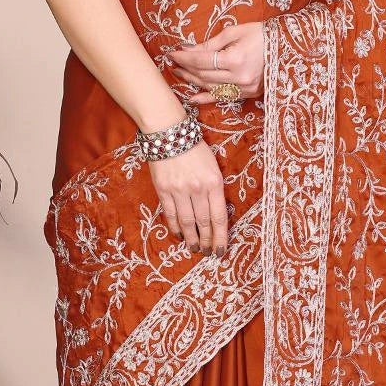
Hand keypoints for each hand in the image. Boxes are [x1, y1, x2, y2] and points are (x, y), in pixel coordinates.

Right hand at [148, 141, 228, 256]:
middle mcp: (197, 189)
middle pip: (204, 223)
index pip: (219, 217)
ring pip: (187, 222)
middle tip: (208, 253)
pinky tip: (180, 235)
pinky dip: (176, 227)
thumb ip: (215, 189)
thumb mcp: (213, 166)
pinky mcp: (163, 190)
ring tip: (195, 248)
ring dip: (192, 238)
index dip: (221, 237)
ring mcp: (179, 190)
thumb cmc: (195, 148)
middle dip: (208, 241)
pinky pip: (171, 214)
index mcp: (214, 182)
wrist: (169, 133)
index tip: (222, 250)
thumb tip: (215, 214)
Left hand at [167, 21, 265, 102]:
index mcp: (236, 59)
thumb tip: (188, 50)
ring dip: (192, 81)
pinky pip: (223, 98)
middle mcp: (239, 77)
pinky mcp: (248, 94)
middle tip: (173, 62)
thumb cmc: (262, 34)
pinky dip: (206, 98)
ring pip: (210, 87)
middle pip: (204, 75)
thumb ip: (210, 43)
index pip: (201, 60)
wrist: (288, 46)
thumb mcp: (235, 32)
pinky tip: (192, 97)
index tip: (172, 52)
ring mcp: (244, 88)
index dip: (184, 57)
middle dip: (186, 68)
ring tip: (180, 73)